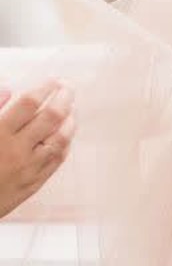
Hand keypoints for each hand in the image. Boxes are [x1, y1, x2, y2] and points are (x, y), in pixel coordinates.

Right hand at [0, 81, 74, 217]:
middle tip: (68, 88)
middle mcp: (17, 151)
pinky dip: (65, 145)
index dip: (44, 88)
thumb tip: (7, 90)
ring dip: (69, 121)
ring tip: (71, 110)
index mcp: (0, 135)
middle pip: (51, 118)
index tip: (52, 81)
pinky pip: (56, 161)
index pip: (29, 104)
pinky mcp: (32, 185)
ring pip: (60, 140)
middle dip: (64, 98)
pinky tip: (66, 136)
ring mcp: (28, 169)